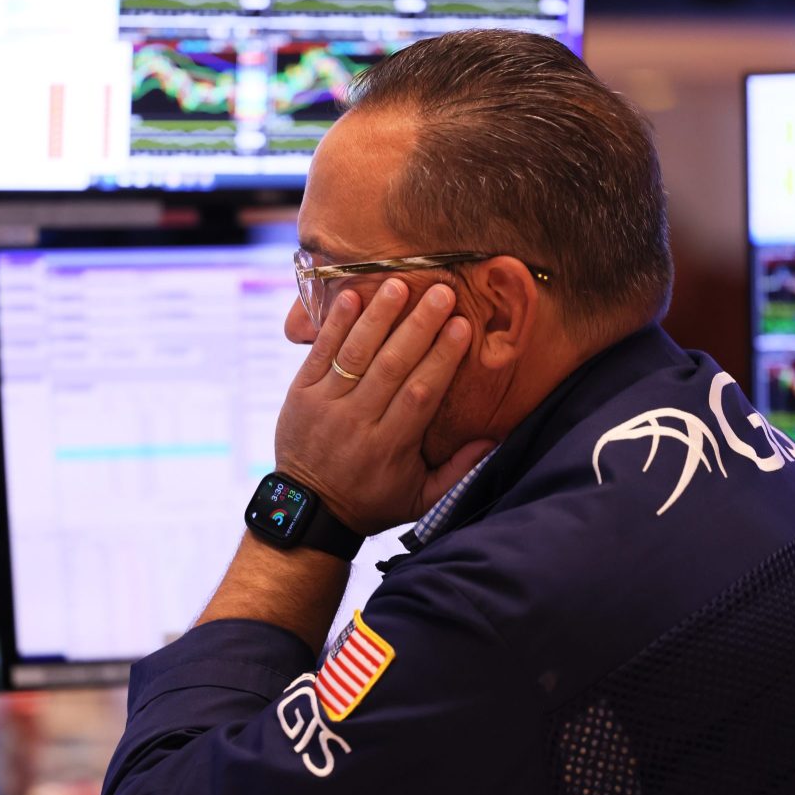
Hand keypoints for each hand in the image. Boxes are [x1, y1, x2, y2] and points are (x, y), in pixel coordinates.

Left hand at [274, 278, 494, 534]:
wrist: (308, 511)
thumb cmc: (372, 501)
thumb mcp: (419, 500)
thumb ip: (457, 472)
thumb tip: (494, 439)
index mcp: (390, 446)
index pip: (420, 393)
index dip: (442, 357)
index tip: (462, 326)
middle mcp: (358, 421)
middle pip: (392, 365)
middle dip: (419, 326)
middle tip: (442, 292)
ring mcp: (325, 405)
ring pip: (356, 353)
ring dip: (379, 316)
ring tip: (400, 283)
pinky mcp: (299, 394)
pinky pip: (319, 353)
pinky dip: (335, 324)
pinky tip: (351, 294)